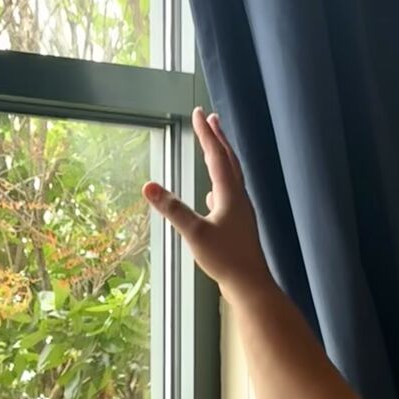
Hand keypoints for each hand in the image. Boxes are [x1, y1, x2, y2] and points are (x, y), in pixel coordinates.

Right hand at [143, 108, 271, 300]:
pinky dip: (221, 187)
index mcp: (229, 193)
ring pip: (232, 177)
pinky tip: (213, 195)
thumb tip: (148, 186)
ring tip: (215, 148)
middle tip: (212, 119)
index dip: (206, 134)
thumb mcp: (194, 233)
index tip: (199, 113)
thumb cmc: (225, 259)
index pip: (216, 155)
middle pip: (229, 160)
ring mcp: (241, 212)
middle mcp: (239, 198)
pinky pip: (230, 198)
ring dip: (222, 159)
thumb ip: (172, 209)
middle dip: (218, 138)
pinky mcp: (240, 227)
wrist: (250, 285)